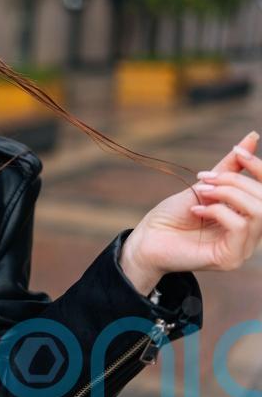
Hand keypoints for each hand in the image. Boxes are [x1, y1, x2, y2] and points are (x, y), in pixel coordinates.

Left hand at [120, 130, 261, 294]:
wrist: (146, 239)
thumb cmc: (172, 215)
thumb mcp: (203, 186)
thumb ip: (229, 168)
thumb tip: (252, 138)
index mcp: (247, 216)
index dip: (259, 168)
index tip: (238, 152)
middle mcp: (251, 234)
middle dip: (236, 181)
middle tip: (206, 180)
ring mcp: (242, 248)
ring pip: (258, 212)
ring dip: (228, 194)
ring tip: (202, 193)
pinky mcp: (230, 258)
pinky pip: (239, 227)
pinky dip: (218, 211)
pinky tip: (197, 210)